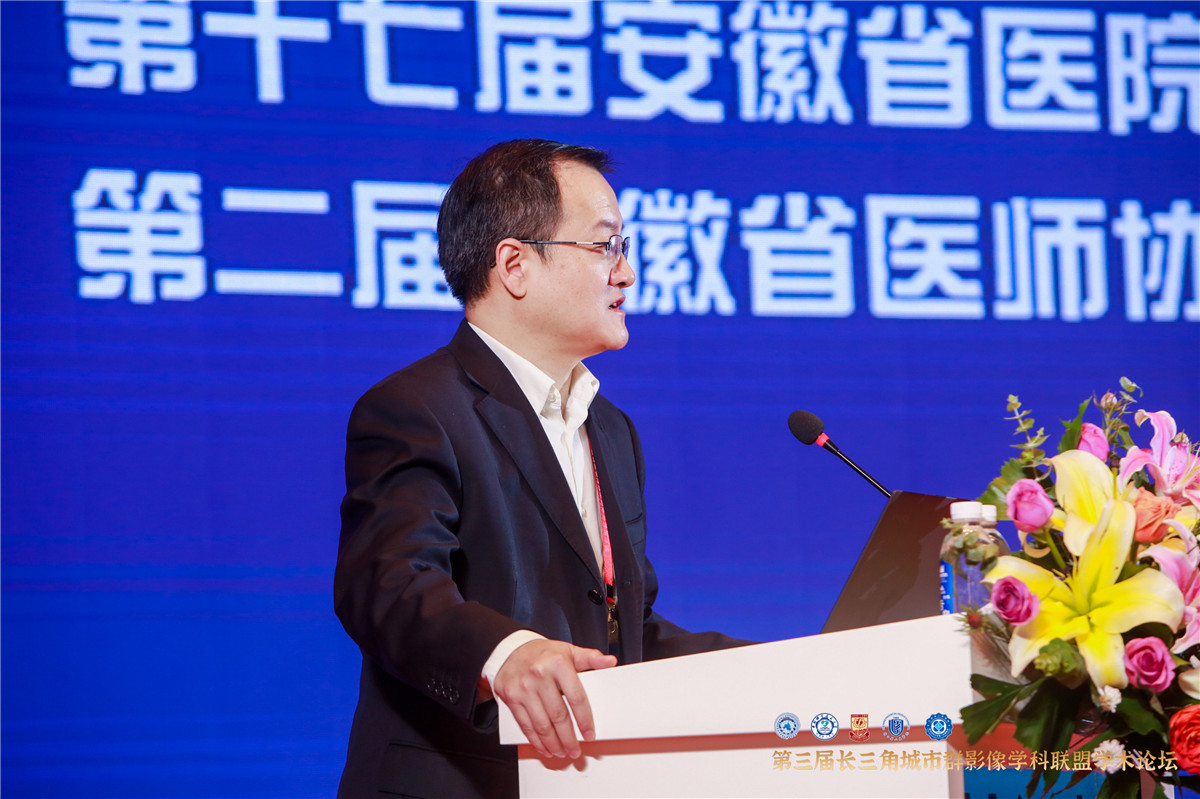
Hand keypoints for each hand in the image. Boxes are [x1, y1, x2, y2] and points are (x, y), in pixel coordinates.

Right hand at [491, 639, 616, 758]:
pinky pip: (525, 724)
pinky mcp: (511, 697)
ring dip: (553, 743)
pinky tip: (544, 747)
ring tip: (562, 752)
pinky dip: (535, 740)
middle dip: (568, 738)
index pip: (576, 697)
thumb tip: (610, 661)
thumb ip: (590, 658)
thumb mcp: (568, 651)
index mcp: (558, 663)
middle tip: (575, 750)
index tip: (589, 734)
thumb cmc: (544, 653)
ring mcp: (523, 687)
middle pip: (558, 715)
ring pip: (541, 724)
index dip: (584, 720)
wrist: (511, 650)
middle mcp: (539, 675)